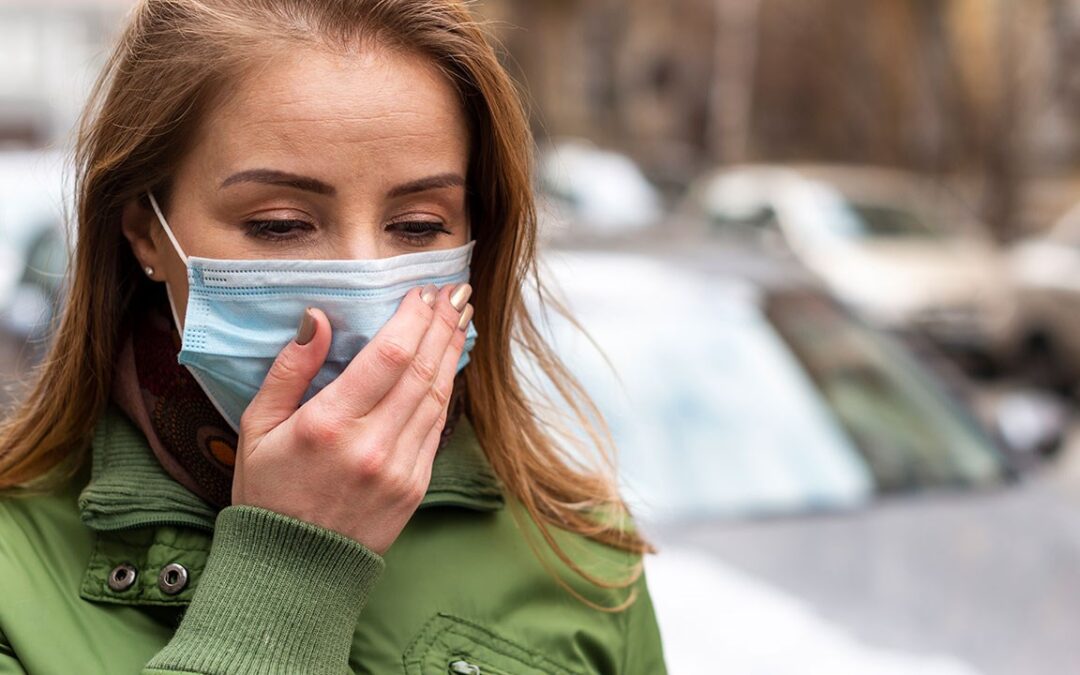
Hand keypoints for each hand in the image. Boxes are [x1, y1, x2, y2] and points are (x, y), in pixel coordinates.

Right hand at [231, 282, 473, 554]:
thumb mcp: (257, 428)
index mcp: (329, 425)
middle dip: (442, 325)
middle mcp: (371, 444)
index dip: (413, 318)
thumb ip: (289, 370)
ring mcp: (399, 468)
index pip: (389, 355)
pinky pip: (437, 426)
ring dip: (451, 352)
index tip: (422, 292)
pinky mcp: (415, 486)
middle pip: (422, 369)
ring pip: (437, 395)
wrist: (294, 573)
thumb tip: (317, 318)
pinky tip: (448, 365)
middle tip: (456, 293)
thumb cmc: (267, 494)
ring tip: (460, 319)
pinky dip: (445, 389)